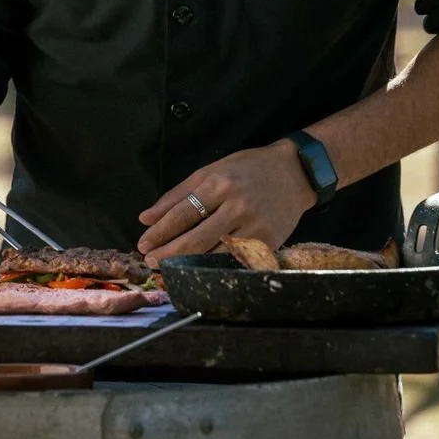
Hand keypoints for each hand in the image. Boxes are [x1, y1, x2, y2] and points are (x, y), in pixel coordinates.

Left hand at [136, 141, 317, 265]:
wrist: (295, 173)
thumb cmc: (247, 169)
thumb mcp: (210, 171)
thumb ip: (177, 194)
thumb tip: (146, 218)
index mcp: (220, 184)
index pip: (182, 214)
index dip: (160, 232)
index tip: (143, 244)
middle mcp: (237, 206)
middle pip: (196, 239)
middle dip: (169, 254)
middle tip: (150, 262)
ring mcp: (255, 227)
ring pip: (214, 254)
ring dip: (188, 264)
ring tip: (168, 268)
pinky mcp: (268, 242)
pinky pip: (234, 260)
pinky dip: (214, 266)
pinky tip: (199, 269)